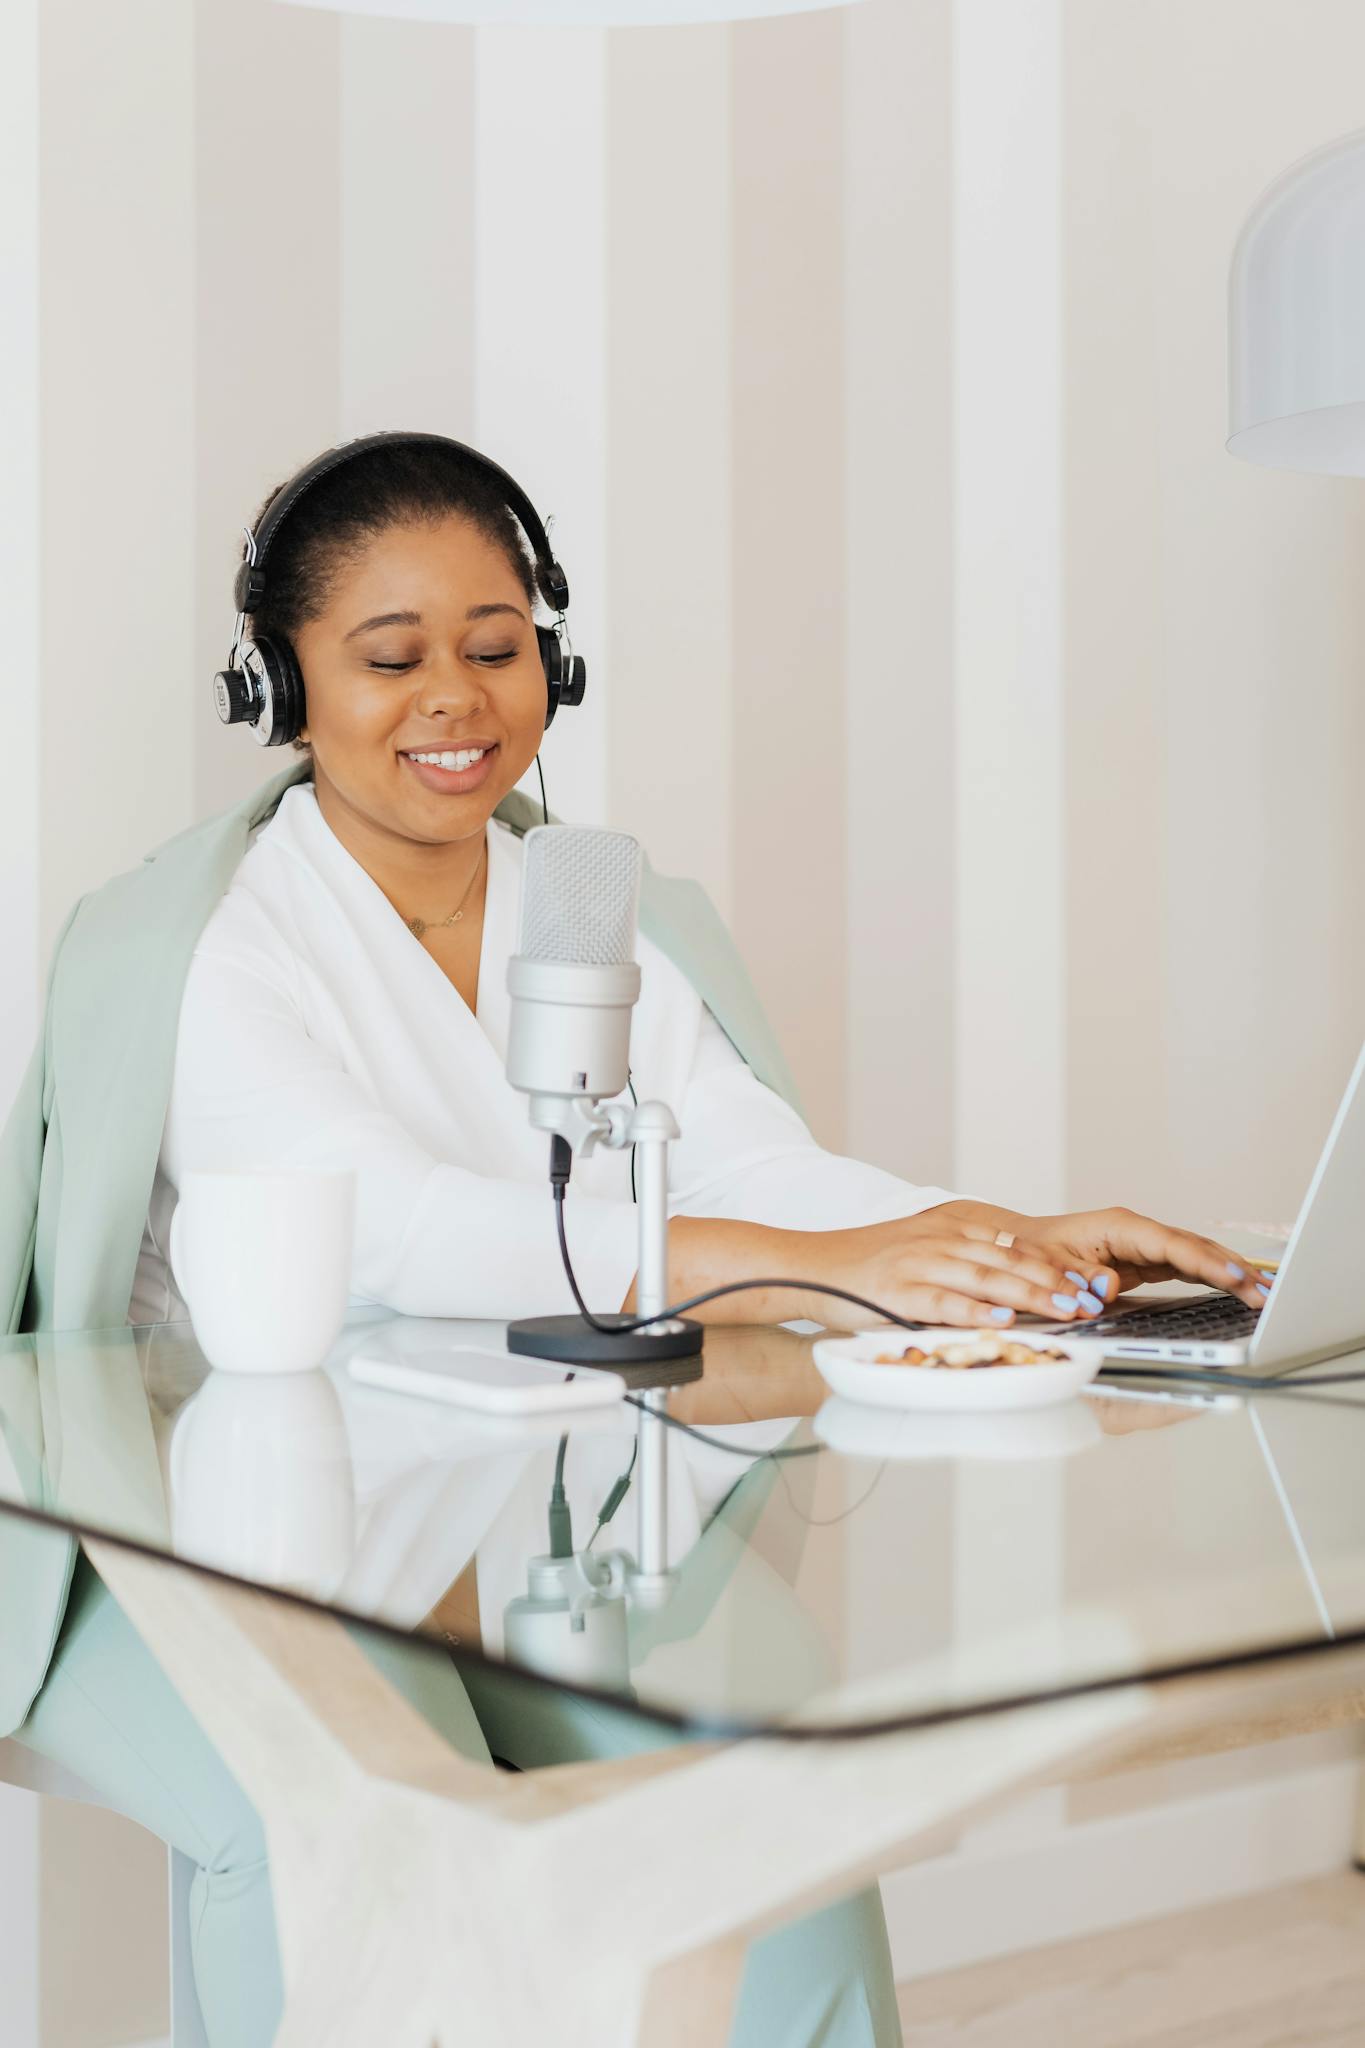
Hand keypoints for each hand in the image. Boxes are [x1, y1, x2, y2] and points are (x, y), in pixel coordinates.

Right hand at [783, 1208, 1112, 1331]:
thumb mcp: (919, 1253)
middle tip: (1089, 1301)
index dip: (1053, 1266)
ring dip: (1030, 1296)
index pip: (1013, 1247)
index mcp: (948, 1231)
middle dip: (1055, 1282)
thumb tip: (1007, 1289)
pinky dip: (976, 1312)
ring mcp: (918, 1265)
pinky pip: (944, 1301)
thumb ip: (960, 1264)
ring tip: (1064, 1311)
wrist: (809, 1265)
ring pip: (985, 1279)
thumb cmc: (865, 1268)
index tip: (1085, 1283)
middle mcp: (938, 1242)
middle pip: (1008, 1261)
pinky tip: (1002, 1321)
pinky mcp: (897, 1292)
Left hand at [923, 1200, 1267, 1315]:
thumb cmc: (1031, 1254)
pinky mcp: (1145, 1260)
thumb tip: (1105, 1289)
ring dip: (1229, 1273)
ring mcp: (1143, 1244)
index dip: (1204, 1261)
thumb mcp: (1047, 1265)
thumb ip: (1076, 1276)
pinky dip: (1213, 1276)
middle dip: (1230, 1269)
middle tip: (1265, 1293)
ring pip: (1195, 1255)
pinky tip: (1238, 1290)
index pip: (1169, 1244)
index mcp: (1116, 1227)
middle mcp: (1136, 1232)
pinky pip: (1186, 1266)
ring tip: (1265, 1295)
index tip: (1234, 1277)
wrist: (1019, 1247)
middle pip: (1192, 1248)